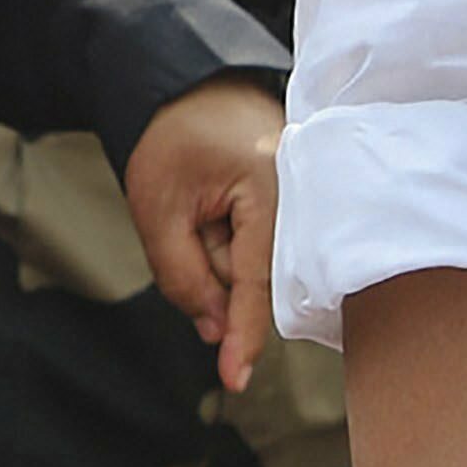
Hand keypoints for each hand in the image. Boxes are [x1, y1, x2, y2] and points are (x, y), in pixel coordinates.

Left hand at [122, 76, 284, 393]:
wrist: (193, 88)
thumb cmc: (173, 140)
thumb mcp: (158, 209)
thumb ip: (183, 275)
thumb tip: (216, 329)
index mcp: (272, 187)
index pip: (257, 279)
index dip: (242, 334)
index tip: (234, 379)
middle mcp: (305, 196)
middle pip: (256, 276)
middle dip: (213, 264)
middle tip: (190, 215)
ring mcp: (308, 199)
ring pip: (257, 266)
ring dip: (221, 251)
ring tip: (205, 204)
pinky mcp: (303, 204)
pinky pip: (264, 249)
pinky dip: (234, 242)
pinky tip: (219, 211)